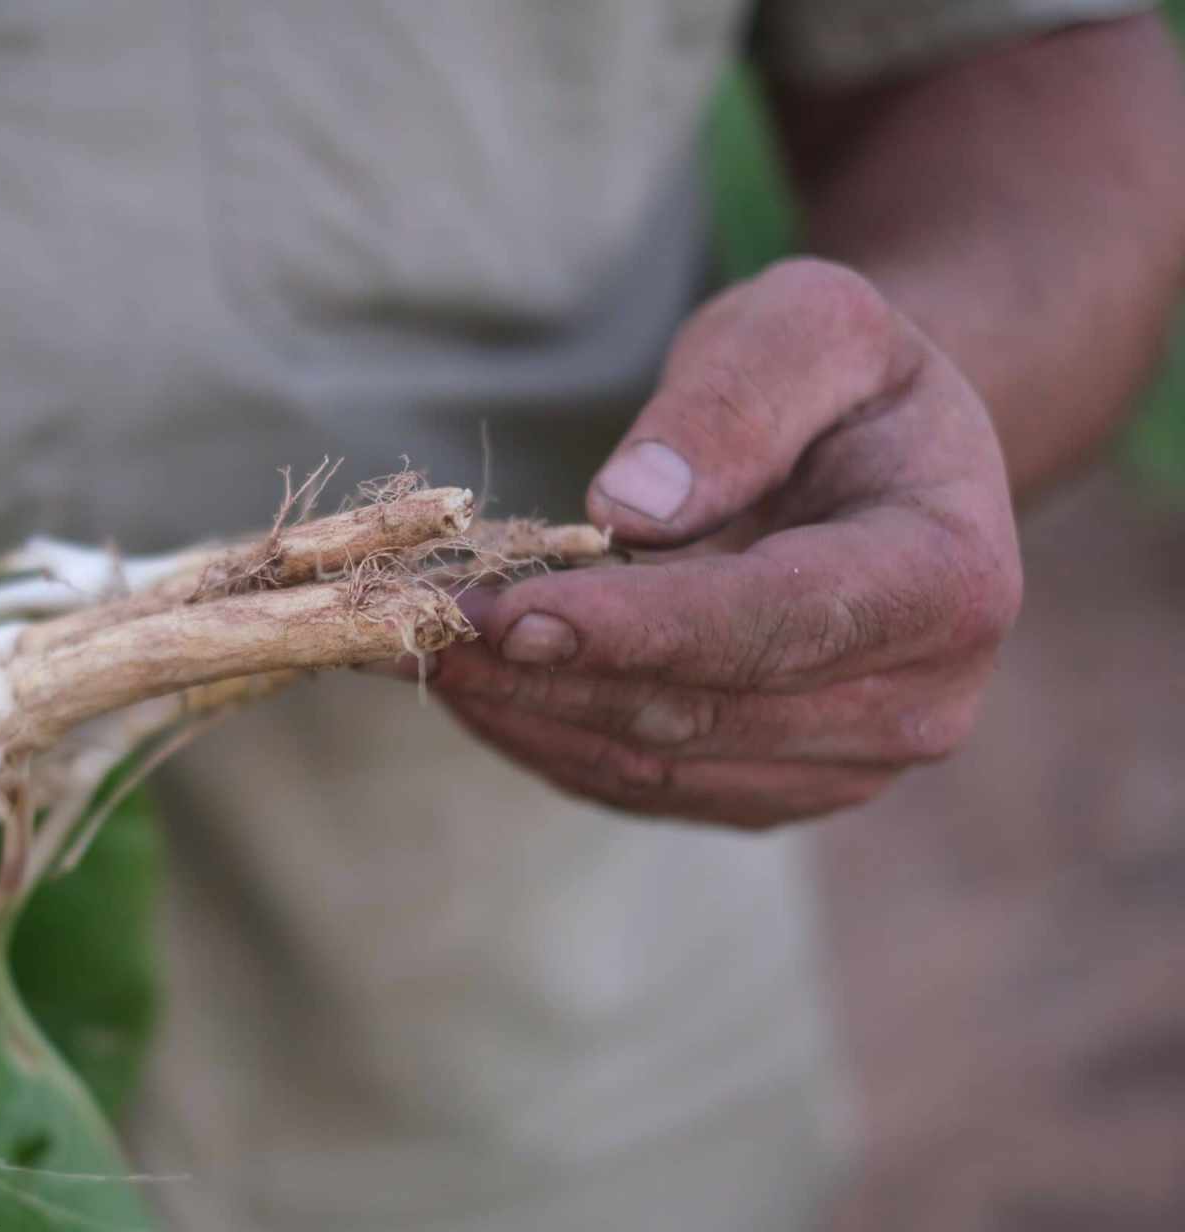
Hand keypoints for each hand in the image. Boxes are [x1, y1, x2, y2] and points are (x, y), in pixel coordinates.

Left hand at [419, 259, 1022, 827]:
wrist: (881, 465)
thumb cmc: (842, 381)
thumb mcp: (811, 326)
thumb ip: (737, 399)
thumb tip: (630, 507)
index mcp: (946, 583)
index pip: (773, 624)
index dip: (632, 629)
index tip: (507, 613)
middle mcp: (914, 705)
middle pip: (693, 710)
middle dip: (536, 669)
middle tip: (400, 622)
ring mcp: (842, 767)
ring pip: (648, 765)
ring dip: (515, 710)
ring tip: (399, 646)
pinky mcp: (767, 790)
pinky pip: (633, 785)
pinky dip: (535, 734)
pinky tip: (459, 680)